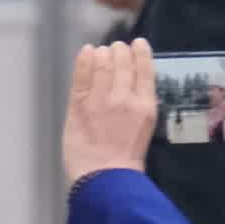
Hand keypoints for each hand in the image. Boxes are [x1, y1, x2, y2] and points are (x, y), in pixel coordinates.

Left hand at [64, 37, 158, 185]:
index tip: (137, 44)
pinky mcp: (79, 106)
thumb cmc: (125, 162)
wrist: (107, 179)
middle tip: (115, 49)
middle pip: (123, 62)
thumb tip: (131, 87)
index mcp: (145, 104)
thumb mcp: (144, 129)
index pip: (145, 68)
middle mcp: (124, 97)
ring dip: (102, 54)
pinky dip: (83, 60)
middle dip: (119, 51)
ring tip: (101, 53)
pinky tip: (86, 52)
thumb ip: (139, 106)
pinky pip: (81, 75)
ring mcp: (100, 100)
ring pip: (102, 63)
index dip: (140, 52)